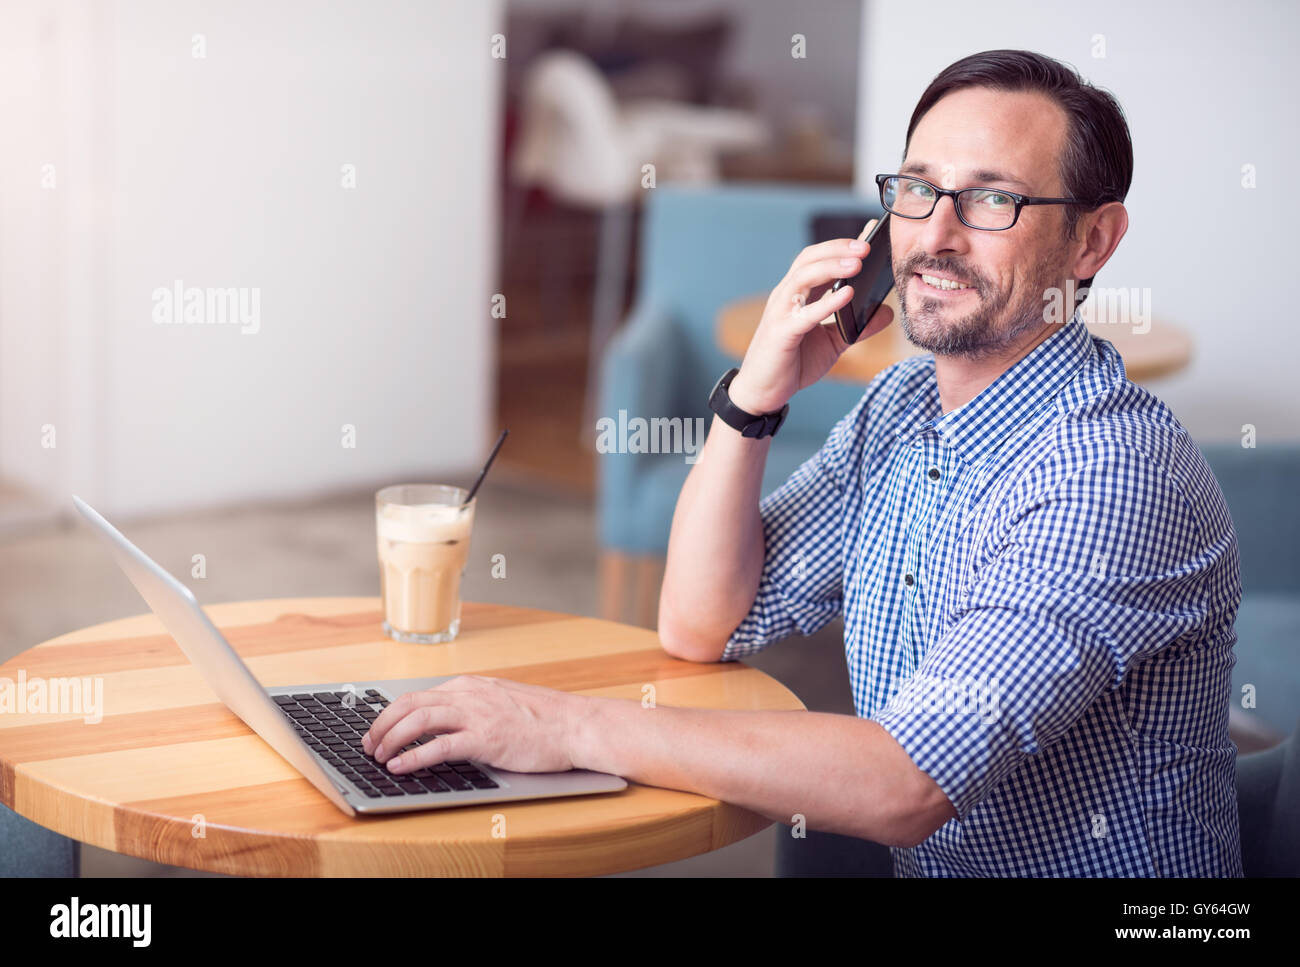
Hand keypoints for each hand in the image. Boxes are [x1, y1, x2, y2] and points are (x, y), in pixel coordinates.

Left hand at [361, 675, 581, 774]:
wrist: (575, 725)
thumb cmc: (544, 719)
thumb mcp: (501, 702)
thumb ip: (474, 707)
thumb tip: (446, 722)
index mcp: (470, 686)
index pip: (418, 695)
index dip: (391, 714)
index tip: (378, 730)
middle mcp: (469, 695)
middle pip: (410, 703)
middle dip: (382, 724)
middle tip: (369, 744)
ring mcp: (477, 715)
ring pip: (419, 719)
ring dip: (391, 738)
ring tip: (379, 755)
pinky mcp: (487, 738)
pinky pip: (440, 746)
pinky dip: (415, 756)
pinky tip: (401, 766)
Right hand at [727, 223, 894, 414]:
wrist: (763, 393)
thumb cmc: (793, 363)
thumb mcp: (833, 343)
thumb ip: (858, 327)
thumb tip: (887, 312)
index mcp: (797, 295)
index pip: (817, 260)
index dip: (840, 245)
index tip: (868, 234)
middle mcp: (786, 297)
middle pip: (809, 260)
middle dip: (837, 249)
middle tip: (867, 245)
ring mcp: (781, 313)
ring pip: (803, 277)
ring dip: (832, 267)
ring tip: (858, 263)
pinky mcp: (781, 333)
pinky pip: (805, 313)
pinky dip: (826, 302)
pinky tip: (848, 295)